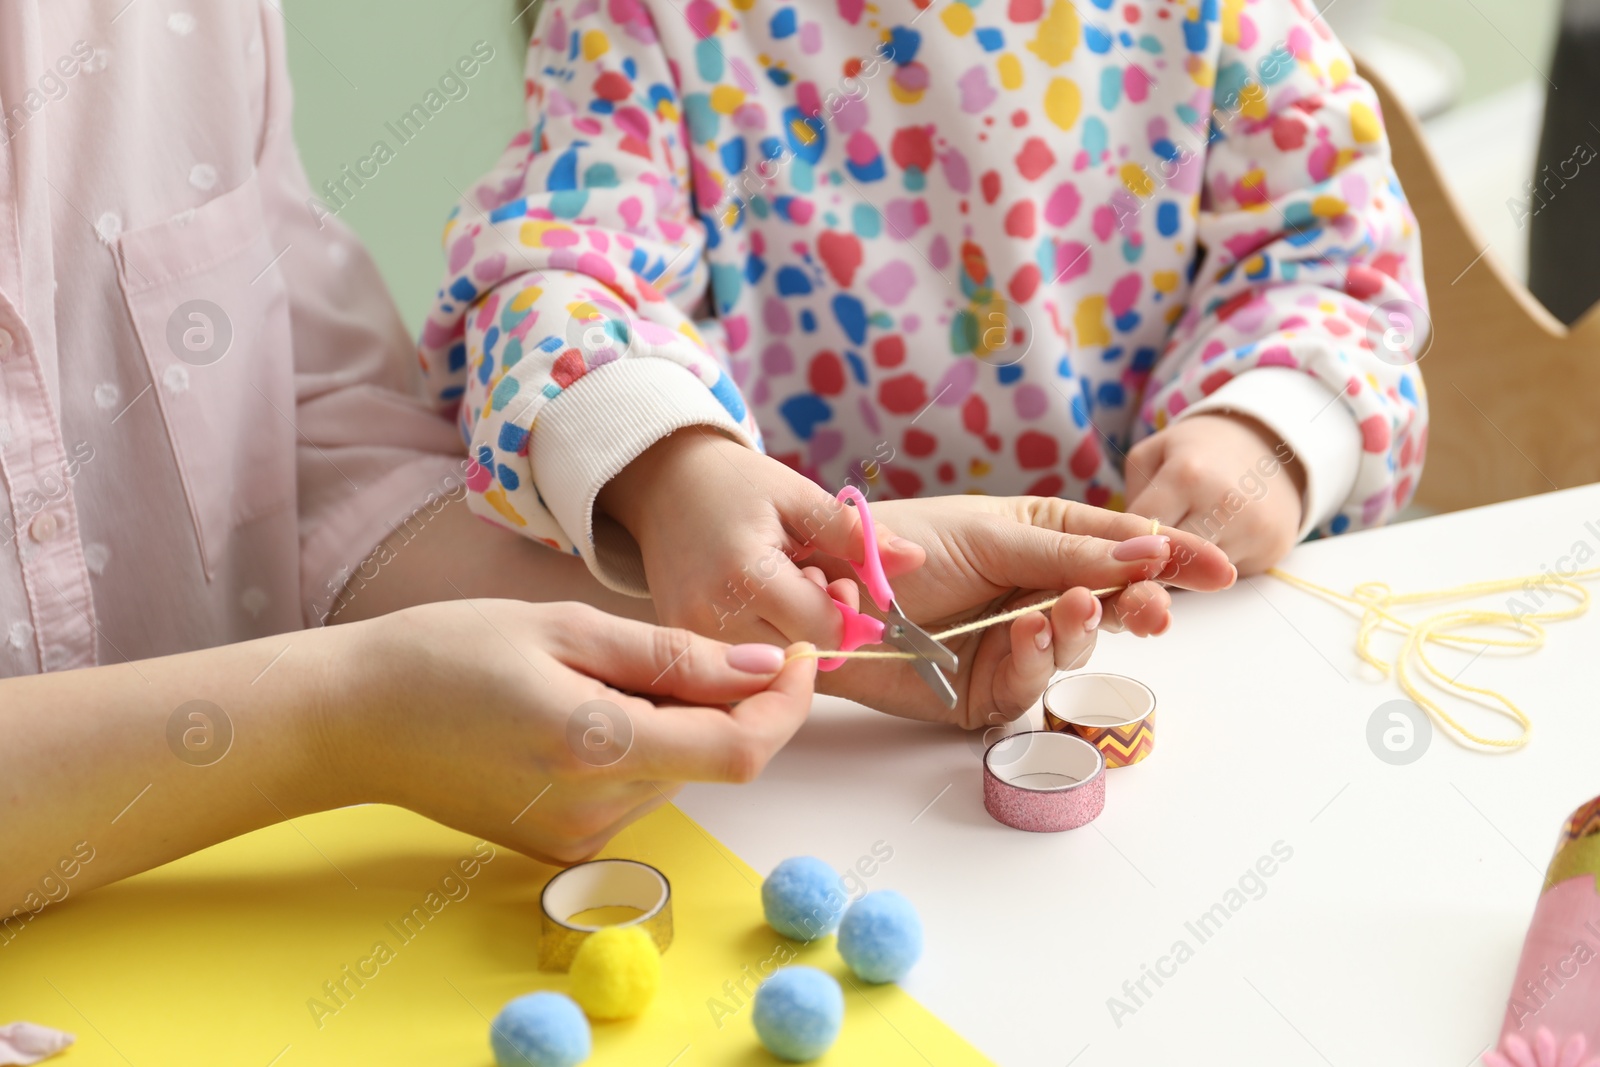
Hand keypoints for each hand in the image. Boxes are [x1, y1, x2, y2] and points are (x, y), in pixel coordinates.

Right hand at [349, 600, 816, 863]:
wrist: (353, 719)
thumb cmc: (447, 654)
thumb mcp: (566, 627)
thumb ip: (674, 657)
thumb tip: (766, 671)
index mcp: (600, 748)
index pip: (741, 750)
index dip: (786, 705)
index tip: (798, 655)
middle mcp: (597, 812)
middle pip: (708, 758)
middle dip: (715, 699)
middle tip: (651, 644)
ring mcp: (578, 841)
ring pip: (674, 772)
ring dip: (670, 722)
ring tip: (590, 674)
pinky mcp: (561, 849)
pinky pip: (634, 791)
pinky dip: (634, 748)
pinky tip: (574, 712)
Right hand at [598, 430, 920, 645]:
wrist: (663, 482)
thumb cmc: (736, 484)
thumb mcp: (800, 496)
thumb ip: (856, 534)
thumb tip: (917, 560)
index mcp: (748, 576)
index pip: (826, 633)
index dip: (846, 612)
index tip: (837, 580)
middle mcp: (712, 616)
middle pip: (800, 659)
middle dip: (819, 630)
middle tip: (809, 584)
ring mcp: (690, 634)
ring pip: (770, 669)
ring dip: (790, 641)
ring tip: (780, 595)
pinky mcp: (679, 642)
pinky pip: (738, 668)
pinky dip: (760, 646)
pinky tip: (757, 609)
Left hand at [808, 496, 1236, 729]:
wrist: (820, 594)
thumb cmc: (901, 545)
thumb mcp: (992, 535)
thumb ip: (1072, 552)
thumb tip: (1152, 550)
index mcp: (1042, 539)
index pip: (1122, 547)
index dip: (1171, 558)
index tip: (1220, 570)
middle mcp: (1033, 592)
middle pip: (1110, 605)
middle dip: (1137, 606)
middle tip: (1153, 609)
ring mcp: (1010, 644)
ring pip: (1073, 651)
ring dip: (1078, 631)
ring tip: (1066, 608)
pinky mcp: (981, 693)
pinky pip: (1026, 688)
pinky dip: (1031, 663)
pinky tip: (1021, 635)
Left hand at [1124, 413, 1304, 574]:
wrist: (1267, 445)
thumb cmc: (1197, 452)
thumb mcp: (1153, 454)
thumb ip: (1131, 497)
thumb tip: (1128, 549)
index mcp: (1187, 475)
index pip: (1143, 535)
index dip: (1126, 547)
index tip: (1118, 551)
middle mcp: (1225, 504)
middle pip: (1172, 562)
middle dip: (1152, 565)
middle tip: (1142, 560)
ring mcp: (1253, 529)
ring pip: (1198, 577)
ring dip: (1182, 572)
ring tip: (1179, 547)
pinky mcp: (1272, 548)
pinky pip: (1225, 577)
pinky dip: (1211, 572)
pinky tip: (1210, 549)